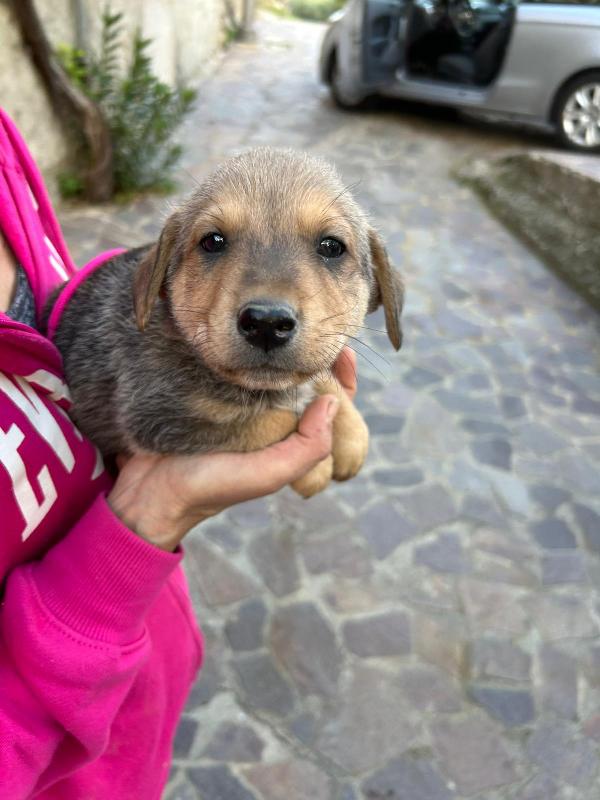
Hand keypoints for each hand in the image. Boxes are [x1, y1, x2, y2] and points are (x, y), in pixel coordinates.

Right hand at [108, 348, 356, 550]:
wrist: (148, 492)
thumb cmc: (210, 487)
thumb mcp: (267, 474)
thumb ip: (307, 448)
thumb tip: (331, 403)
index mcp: (289, 443)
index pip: (329, 410)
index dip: (341, 381)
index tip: (341, 350)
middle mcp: (270, 425)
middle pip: (305, 386)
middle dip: (314, 357)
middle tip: (315, 325)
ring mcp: (241, 410)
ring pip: (274, 375)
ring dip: (283, 352)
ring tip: (289, 324)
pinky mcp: (212, 397)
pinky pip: (239, 372)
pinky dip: (249, 354)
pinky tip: (250, 335)